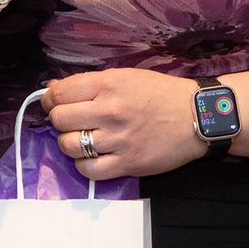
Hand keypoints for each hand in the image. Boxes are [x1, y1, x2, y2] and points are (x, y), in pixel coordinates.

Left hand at [42, 68, 206, 179]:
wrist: (197, 116)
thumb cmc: (160, 94)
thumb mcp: (125, 77)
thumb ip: (90, 83)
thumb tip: (53, 88)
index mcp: (109, 85)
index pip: (60, 93)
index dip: (51, 99)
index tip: (55, 104)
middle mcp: (110, 111)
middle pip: (60, 119)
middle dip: (59, 120)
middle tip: (70, 122)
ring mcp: (118, 140)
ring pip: (69, 146)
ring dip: (69, 143)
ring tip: (80, 140)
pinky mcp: (128, 164)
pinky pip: (89, 170)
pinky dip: (83, 165)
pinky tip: (91, 157)